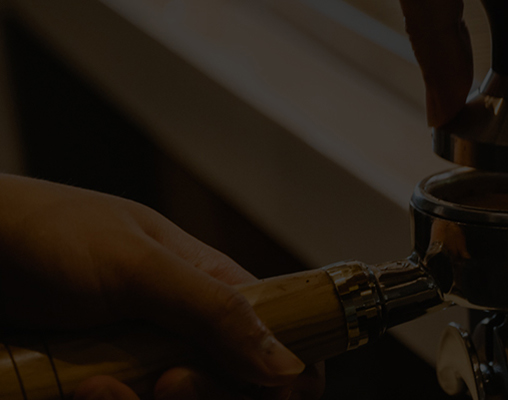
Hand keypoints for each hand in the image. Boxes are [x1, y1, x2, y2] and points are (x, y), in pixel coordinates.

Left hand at [0, 175, 321, 399]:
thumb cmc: (41, 233)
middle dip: (214, 397)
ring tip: (102, 387)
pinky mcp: (96, 393)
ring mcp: (137, 370)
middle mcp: (183, 337)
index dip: (291, 375)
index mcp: (212, 292)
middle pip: (238, 393)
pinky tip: (82, 391)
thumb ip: (216, 310)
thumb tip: (288, 361)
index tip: (277, 391)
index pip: (282, 343)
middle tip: (171, 382)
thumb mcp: (138, 263)